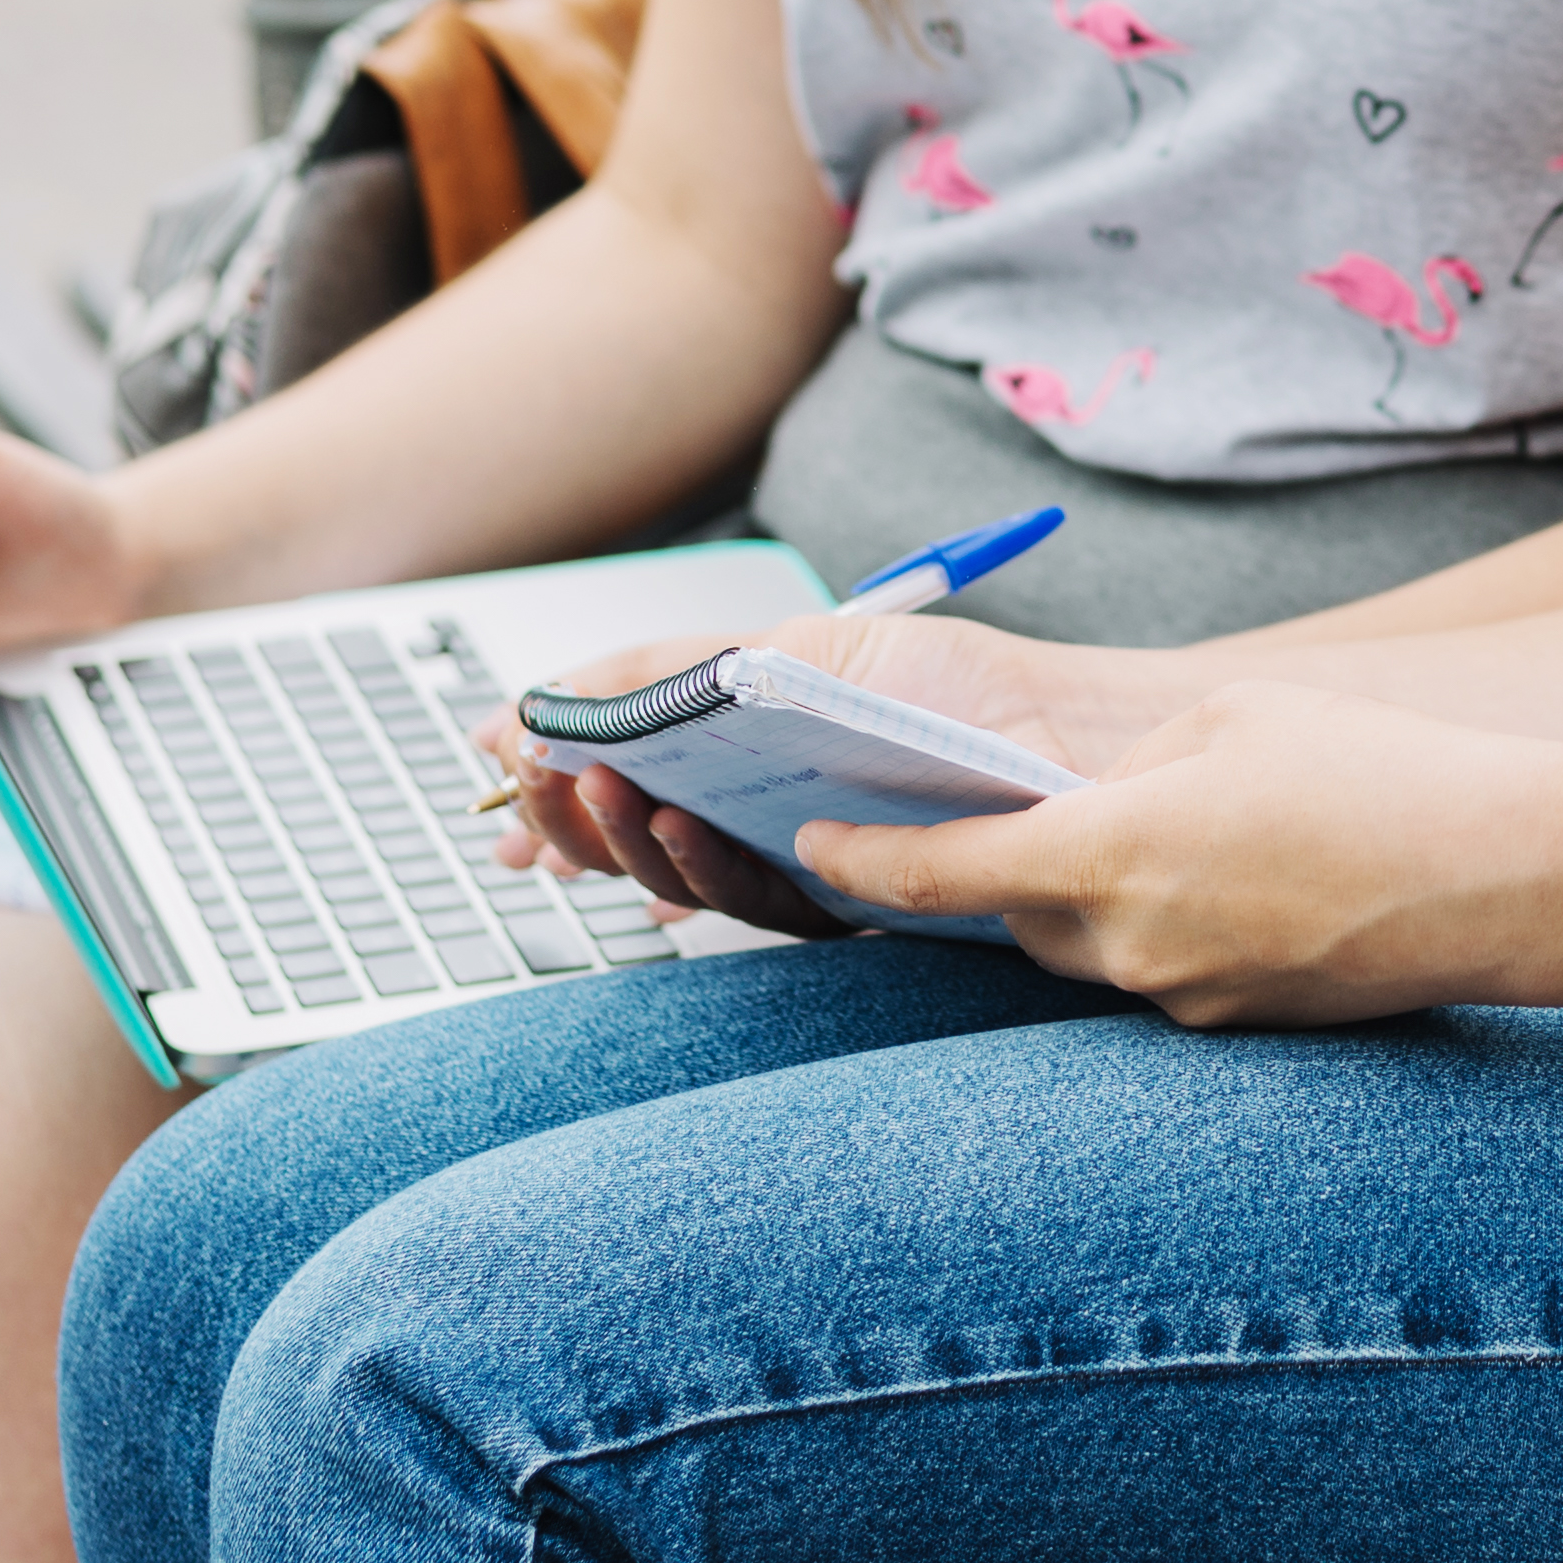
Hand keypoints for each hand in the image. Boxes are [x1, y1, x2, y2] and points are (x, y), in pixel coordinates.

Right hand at [470, 614, 1123, 937]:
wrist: (1066, 724)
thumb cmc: (949, 684)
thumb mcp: (783, 649)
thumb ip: (658, 673)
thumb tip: (527, 706)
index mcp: (743, 773)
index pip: (620, 795)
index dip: (553, 795)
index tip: (496, 774)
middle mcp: (767, 832)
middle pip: (632, 849)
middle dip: (569, 821)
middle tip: (534, 785)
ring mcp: (808, 876)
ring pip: (683, 882)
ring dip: (621, 841)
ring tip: (593, 790)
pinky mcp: (852, 913)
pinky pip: (759, 906)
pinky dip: (705, 867)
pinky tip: (675, 823)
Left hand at [789, 680, 1562, 1025]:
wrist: (1503, 878)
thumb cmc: (1372, 774)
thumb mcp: (1231, 722)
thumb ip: (1128, 765)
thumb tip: (1084, 804)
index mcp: (1106, 852)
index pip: (939, 872)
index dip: (865, 858)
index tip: (814, 843)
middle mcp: (1126, 946)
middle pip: (1013, 913)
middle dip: (1002, 868)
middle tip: (1002, 812)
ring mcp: (1183, 999)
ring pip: (1090, 947)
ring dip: (1093, 897)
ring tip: (1163, 836)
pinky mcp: (1238, 1025)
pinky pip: (1163, 972)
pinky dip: (1169, 927)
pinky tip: (1241, 880)